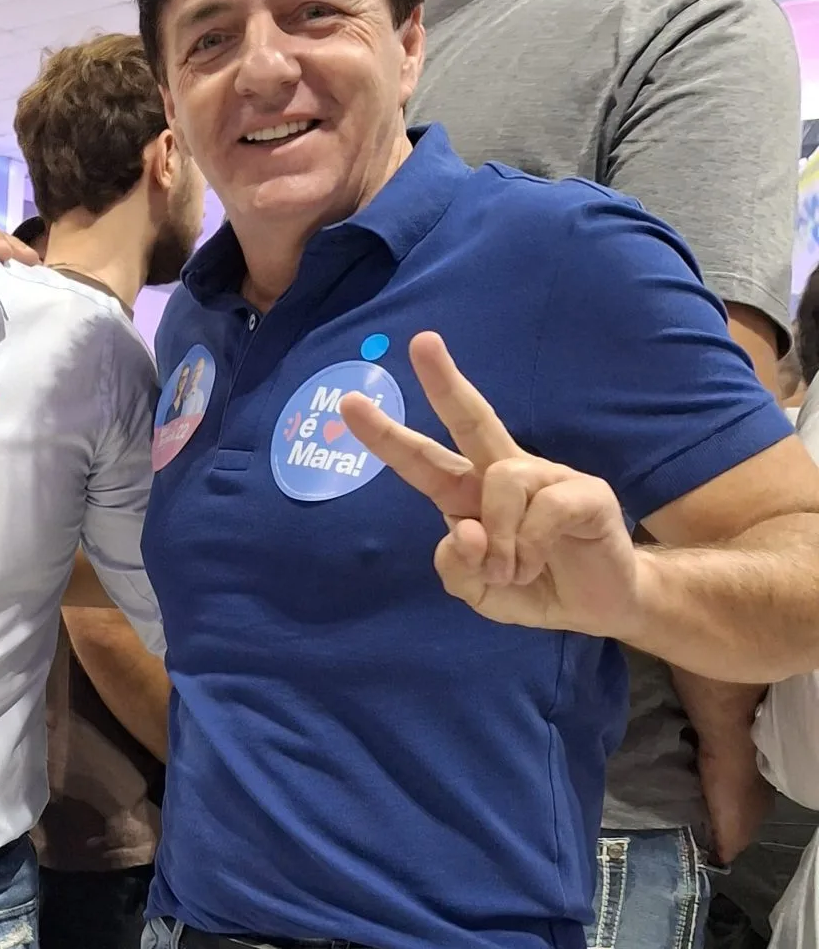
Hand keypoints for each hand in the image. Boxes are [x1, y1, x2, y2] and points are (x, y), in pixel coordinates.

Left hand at [341, 332, 640, 637]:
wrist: (599, 607)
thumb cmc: (533, 587)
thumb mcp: (479, 591)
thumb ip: (456, 567)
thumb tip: (463, 531)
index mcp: (470, 494)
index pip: (423, 461)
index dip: (387, 435)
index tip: (350, 402)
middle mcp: (505, 475)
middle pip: (472, 420)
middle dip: (444, 382)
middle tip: (421, 342)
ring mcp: (548, 478)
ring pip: (502, 482)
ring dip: (500, 541)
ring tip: (515, 570)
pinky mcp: (586, 492)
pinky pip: (544, 508)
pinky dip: (530, 547)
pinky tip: (537, 563)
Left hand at [697, 739, 769, 865]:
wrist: (727, 741)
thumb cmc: (729, 788)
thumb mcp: (732, 827)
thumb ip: (728, 846)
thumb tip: (721, 861)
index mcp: (761, 812)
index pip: (743, 834)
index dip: (724, 840)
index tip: (703, 843)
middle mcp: (756, 792)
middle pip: (734, 813)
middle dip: (715, 820)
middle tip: (690, 826)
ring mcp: (742, 772)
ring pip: (722, 794)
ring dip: (707, 800)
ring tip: (685, 807)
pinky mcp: (725, 754)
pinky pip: (711, 775)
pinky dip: (701, 781)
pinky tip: (688, 784)